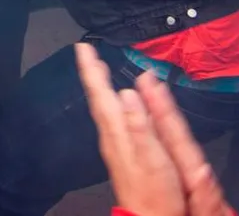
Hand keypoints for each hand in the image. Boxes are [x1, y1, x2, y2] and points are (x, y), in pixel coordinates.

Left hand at [75, 44, 231, 215]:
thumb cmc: (156, 191)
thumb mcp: (152, 156)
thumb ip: (139, 124)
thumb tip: (128, 91)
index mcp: (118, 132)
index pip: (101, 95)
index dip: (93, 71)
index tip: (83, 48)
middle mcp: (112, 136)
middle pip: (99, 99)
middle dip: (94, 75)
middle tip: (88, 52)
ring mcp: (115, 146)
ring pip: (103, 110)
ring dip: (100, 88)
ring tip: (99, 71)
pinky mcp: (122, 154)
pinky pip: (110, 121)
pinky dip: (109, 105)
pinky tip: (115, 105)